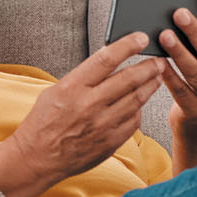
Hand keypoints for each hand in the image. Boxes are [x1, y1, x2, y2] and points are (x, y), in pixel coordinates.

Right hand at [9, 33, 164, 181]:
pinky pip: (134, 121)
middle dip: (149, 67)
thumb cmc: (43, 122)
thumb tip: (108, 62)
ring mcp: (102, 125)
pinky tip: (139, 103)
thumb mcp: (55, 91)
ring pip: (137, 99)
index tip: (141, 38)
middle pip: (129, 79)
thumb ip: (82, 78)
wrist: (37, 158)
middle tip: (159, 60)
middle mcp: (89, 105)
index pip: (106, 59)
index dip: (127, 46)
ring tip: (156, 77)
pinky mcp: (110, 142)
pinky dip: (138, 109)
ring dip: (150, 86)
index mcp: (72, 87)